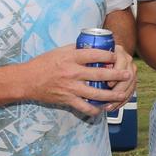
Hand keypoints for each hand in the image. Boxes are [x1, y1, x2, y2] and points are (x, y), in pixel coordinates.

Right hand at [18, 44, 132, 116]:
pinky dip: (95, 109)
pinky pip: (85, 107)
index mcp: (71, 57)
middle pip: (100, 74)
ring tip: (121, 94)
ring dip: (111, 95)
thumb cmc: (43, 64)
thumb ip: (76, 49)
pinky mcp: (67, 100)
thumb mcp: (59, 51)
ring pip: (96, 93)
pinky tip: (102, 109)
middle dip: (117, 75)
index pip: (94, 54)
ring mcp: (70, 88)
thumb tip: (91, 45)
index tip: (116, 55)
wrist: (27, 80)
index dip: (108, 55)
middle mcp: (72, 72)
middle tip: (128, 75)